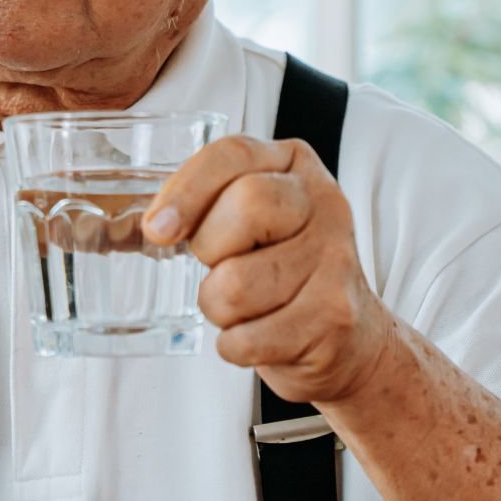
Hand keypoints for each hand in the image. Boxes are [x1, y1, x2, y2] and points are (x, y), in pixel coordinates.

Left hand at [144, 136, 395, 404]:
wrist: (349, 337)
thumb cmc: (282, 270)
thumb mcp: (250, 218)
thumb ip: (206, 203)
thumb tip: (151, 226)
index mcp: (294, 166)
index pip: (233, 155)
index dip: (187, 189)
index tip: (158, 228)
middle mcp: (324, 203)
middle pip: (248, 205)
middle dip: (210, 247)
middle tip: (219, 265)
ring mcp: (335, 260)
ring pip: (237, 284)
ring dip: (219, 307)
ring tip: (244, 307)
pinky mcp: (334, 316)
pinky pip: (249, 337)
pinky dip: (236, 345)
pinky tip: (258, 335)